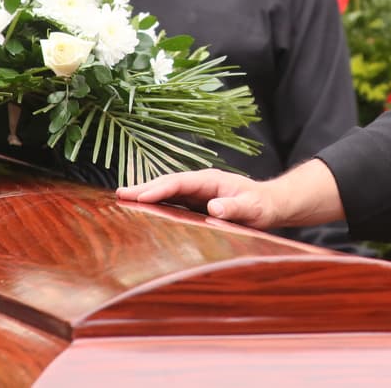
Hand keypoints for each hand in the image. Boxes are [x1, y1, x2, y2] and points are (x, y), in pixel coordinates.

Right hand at [116, 159, 344, 230]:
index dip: (159, 188)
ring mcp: (197, 192)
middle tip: (119, 194)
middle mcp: (201, 183)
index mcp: (212, 180)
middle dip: (144, 188)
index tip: (140, 196)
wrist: (271, 205)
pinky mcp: (196, 203)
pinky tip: (141, 210)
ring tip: (121, 199)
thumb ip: (235, 207)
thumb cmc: (263, 206)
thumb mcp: (253, 208)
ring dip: (146, 195)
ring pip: (167, 191)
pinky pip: (172, 201)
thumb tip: (214, 207)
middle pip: (168, 183)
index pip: (180, 182)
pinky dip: (156, 204)